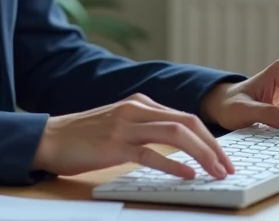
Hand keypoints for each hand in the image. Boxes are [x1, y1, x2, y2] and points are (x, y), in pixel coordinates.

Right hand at [31, 93, 235, 179]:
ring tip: (217, 172)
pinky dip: (173, 164)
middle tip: (229, 167)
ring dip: (202, 154)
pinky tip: (187, 175)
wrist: (50, 138)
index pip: (185, 117)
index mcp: (140, 103)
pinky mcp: (114, 145)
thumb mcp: (121, 124)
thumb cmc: (84, 136)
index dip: (210, 138)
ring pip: (175, 134)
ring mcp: (125, 126)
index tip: (224, 157)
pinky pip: (150, 154)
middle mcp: (136, 109)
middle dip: (213, 145)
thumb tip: (180, 144)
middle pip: (187, 122)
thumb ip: (147, 127)